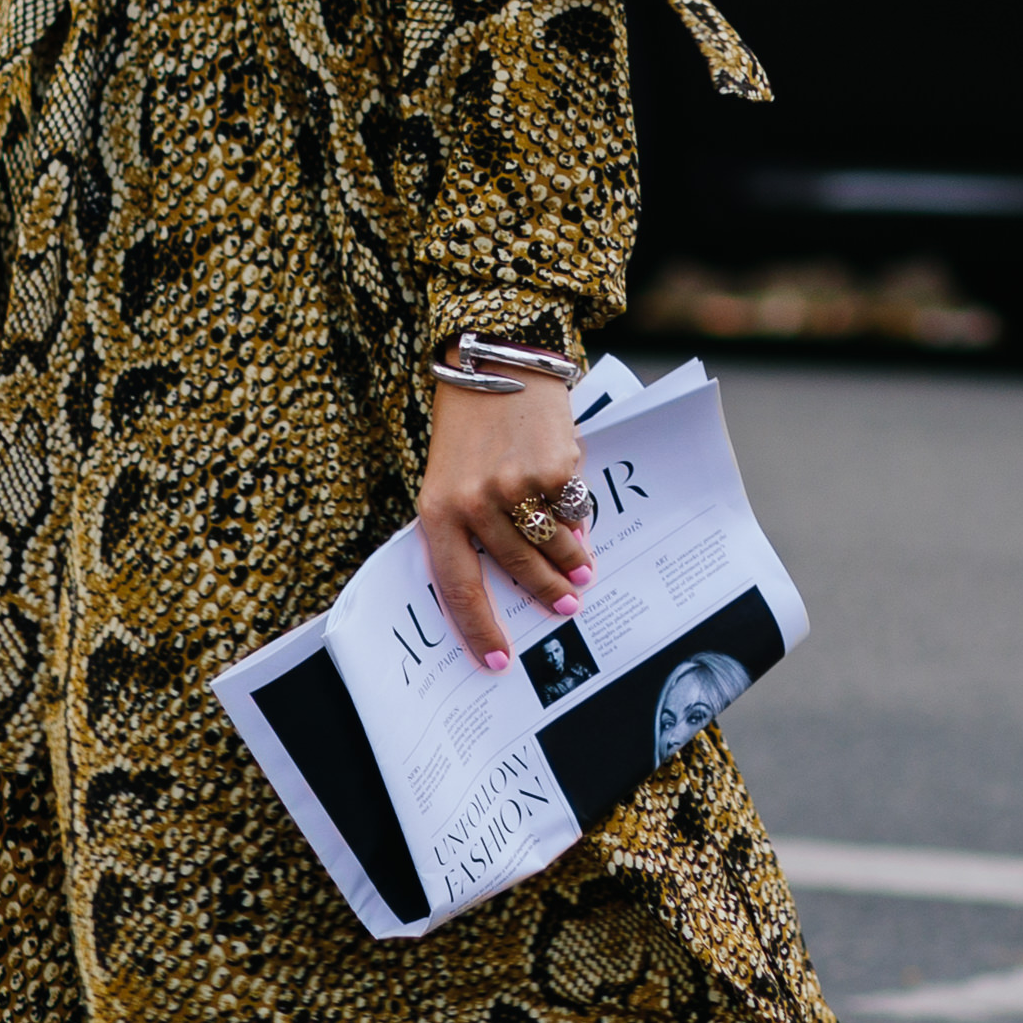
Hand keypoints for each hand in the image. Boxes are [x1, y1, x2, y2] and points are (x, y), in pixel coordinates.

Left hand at [417, 351, 595, 668]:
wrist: (496, 361)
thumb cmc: (469, 428)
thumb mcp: (450, 480)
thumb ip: (469, 527)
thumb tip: (508, 579)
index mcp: (438, 513)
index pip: (458, 588)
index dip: (479, 630)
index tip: (498, 662)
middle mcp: (474, 503)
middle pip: (517, 570)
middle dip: (546, 594)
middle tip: (566, 609)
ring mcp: (515, 486)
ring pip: (552, 546)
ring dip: (572, 565)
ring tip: (584, 574)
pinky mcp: (553, 468)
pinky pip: (573, 511)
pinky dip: (579, 518)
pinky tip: (579, 516)